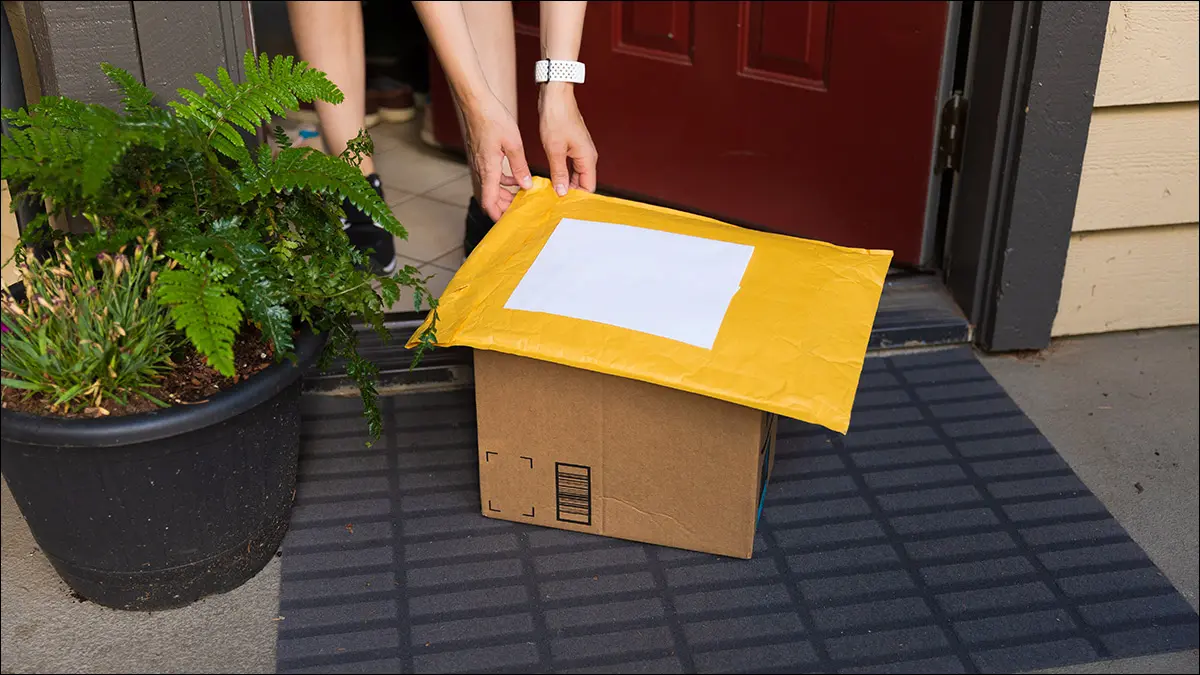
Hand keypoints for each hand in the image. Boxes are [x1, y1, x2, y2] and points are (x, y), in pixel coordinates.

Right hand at [461, 94, 533, 221]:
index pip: (489, 202)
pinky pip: (490, 176)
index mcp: (488, 169)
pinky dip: (502, 181)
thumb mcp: (514, 144)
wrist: (475, 103)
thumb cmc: (493, 119)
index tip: (509, 223)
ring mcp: (479, 163)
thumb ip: (520, 167)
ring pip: (490, 187)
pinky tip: (516, 178)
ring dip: (504, 194)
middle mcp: (480, 169)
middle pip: (490, 198)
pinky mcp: (480, 156)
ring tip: (522, 196)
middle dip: (504, 207)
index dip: (497, 215)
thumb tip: (527, 186)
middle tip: (522, 210)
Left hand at [539, 83, 596, 195]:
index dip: (577, 199)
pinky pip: (570, 166)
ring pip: (576, 175)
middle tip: (554, 203)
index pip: (588, 188)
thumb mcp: (554, 149)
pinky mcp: (572, 146)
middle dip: (570, 193)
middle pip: (583, 183)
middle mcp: (587, 156)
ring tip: (551, 194)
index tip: (564, 208)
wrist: (555, 95)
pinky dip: (562, 174)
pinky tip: (551, 179)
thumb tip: (562, 192)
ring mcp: (580, 151)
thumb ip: (559, 173)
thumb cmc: (557, 117)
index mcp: (587, 158)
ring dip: (565, 184)